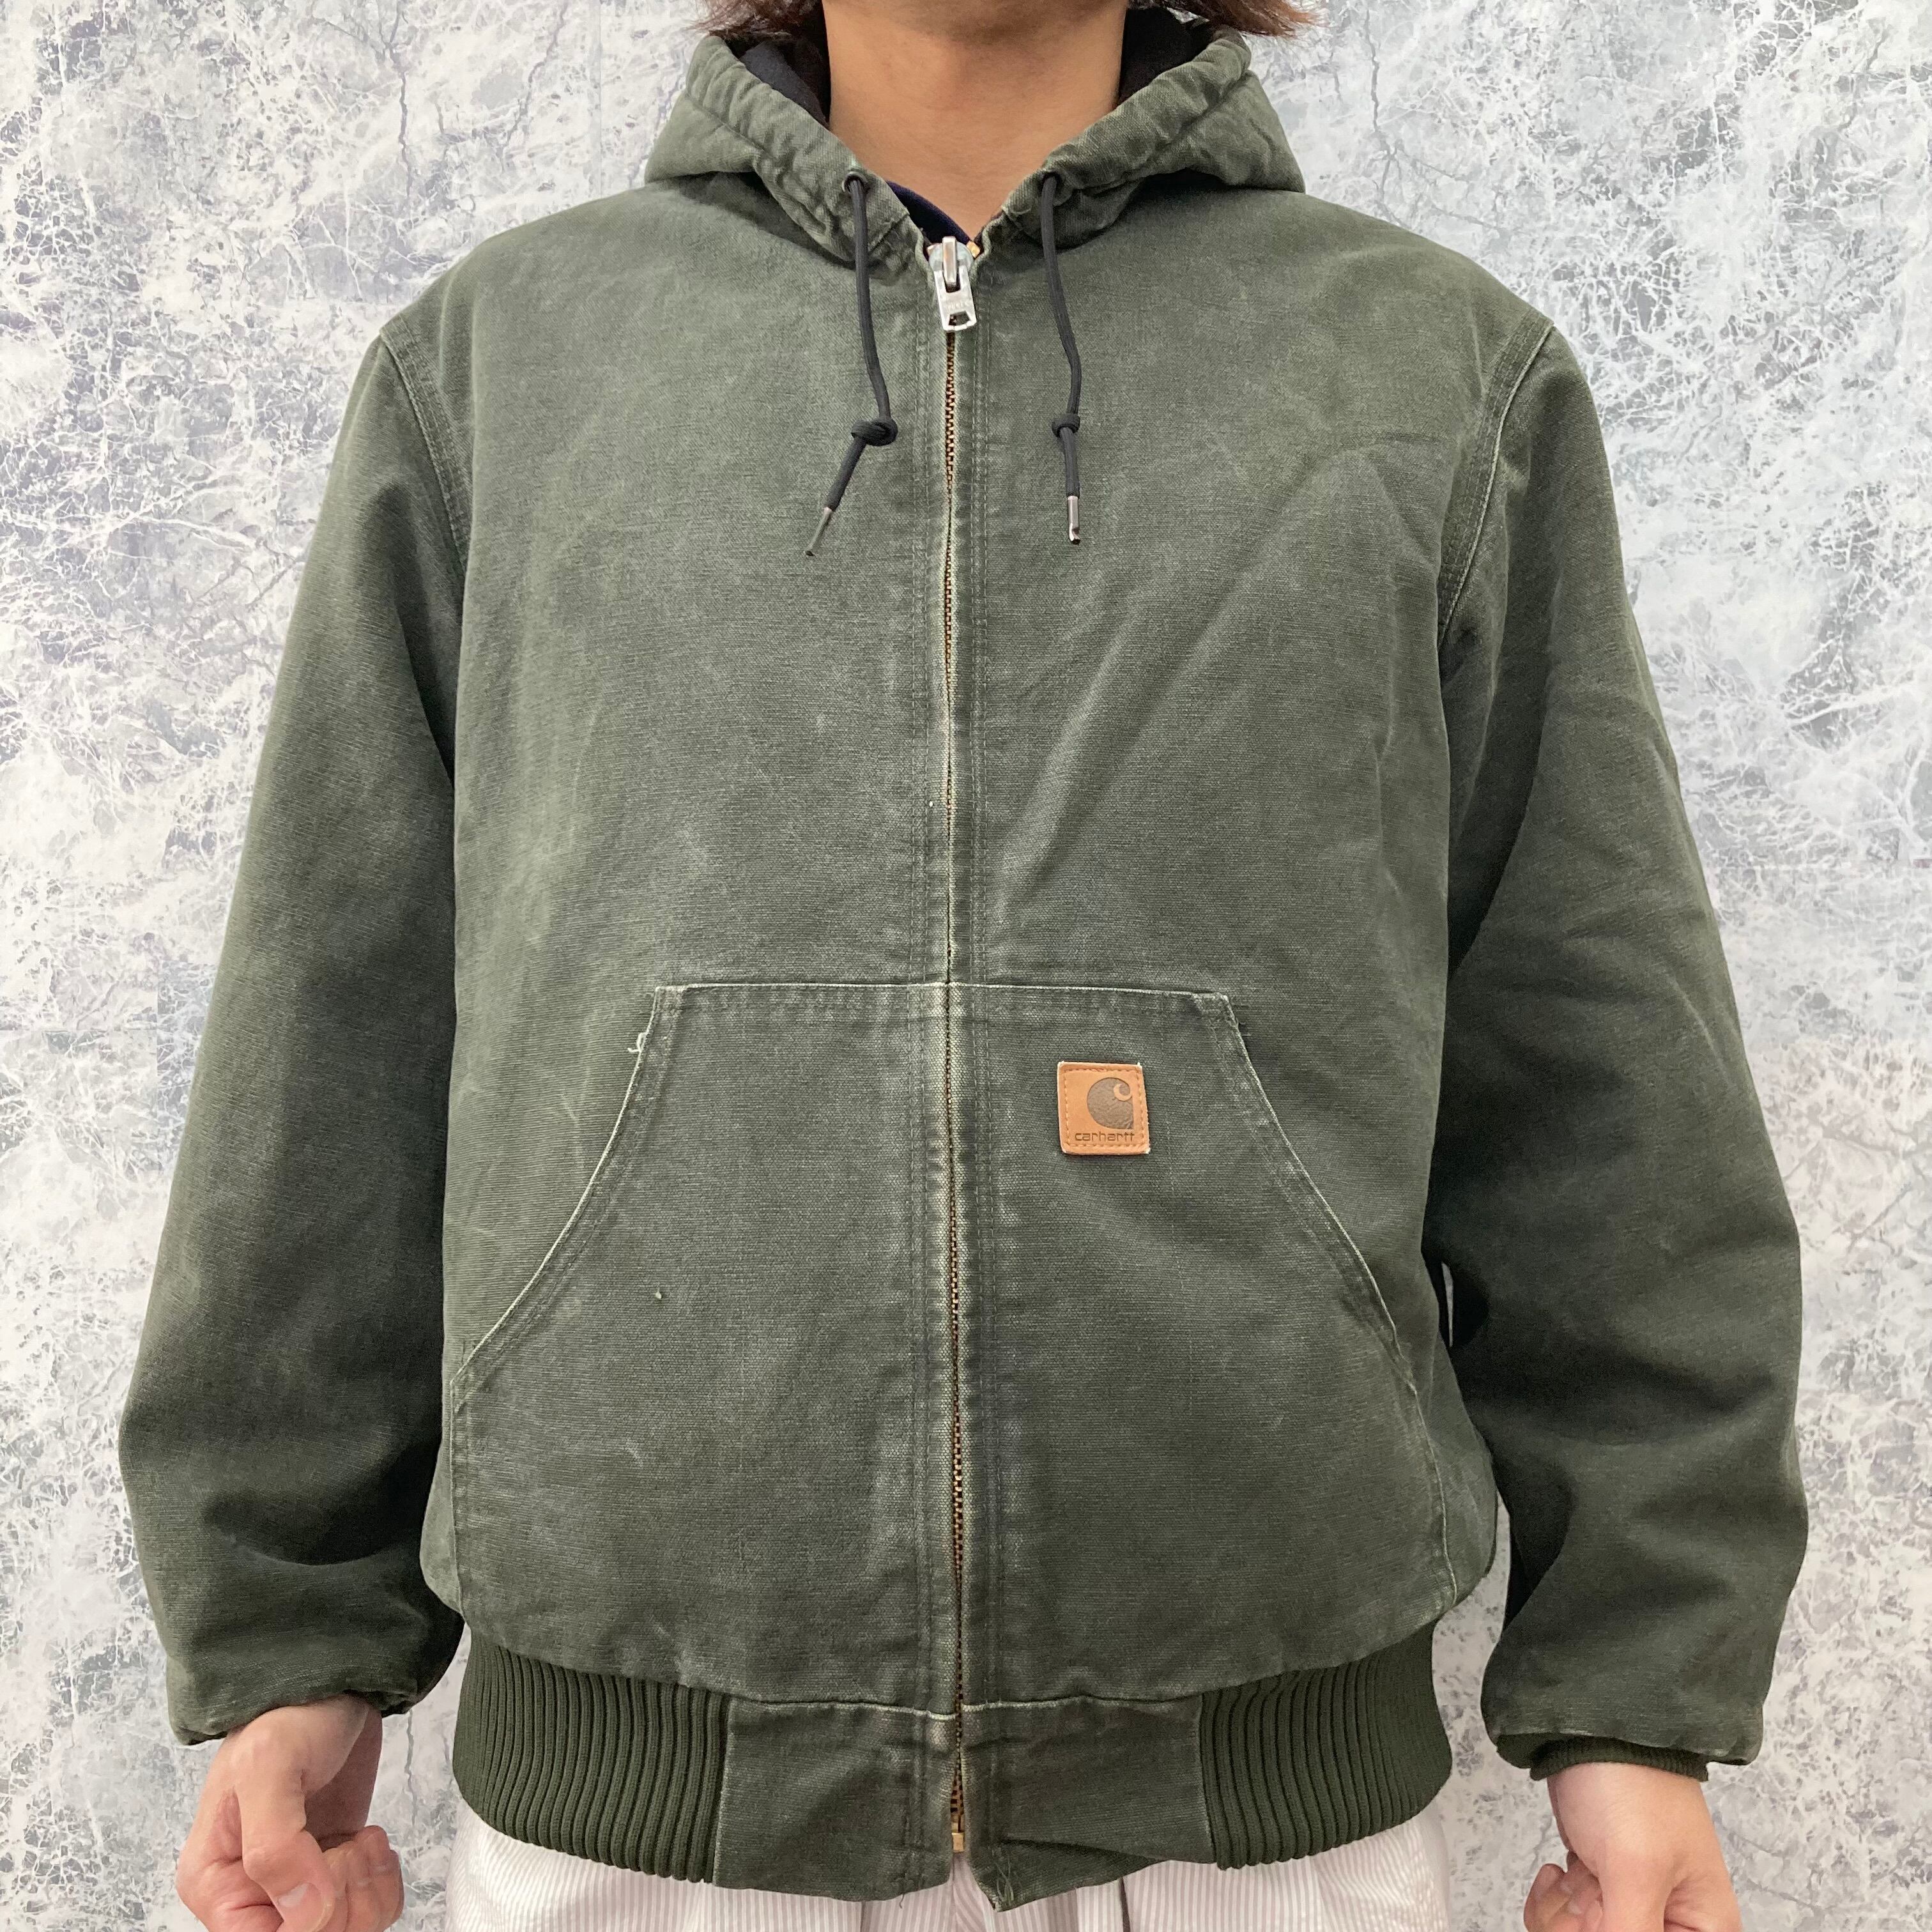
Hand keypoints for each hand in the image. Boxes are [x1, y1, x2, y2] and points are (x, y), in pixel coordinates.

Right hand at [175, 1692, 401, 1931]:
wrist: (331, 1684)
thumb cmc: (287, 1714)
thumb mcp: (269, 1766)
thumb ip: (276, 1845)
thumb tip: (303, 1912)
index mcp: (214, 1881)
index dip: (307, 1921)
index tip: (331, 1865)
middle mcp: (249, 1892)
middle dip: (344, 1904)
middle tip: (352, 1847)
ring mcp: (295, 1884)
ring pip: (344, 1930)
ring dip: (368, 1891)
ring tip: (364, 1840)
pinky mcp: (333, 1872)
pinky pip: (368, 1910)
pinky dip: (383, 1882)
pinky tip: (371, 1840)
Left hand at [1523, 1762, 1742, 1931]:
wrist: (1591, 1730)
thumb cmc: (1632, 1785)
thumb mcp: (1636, 1872)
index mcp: (1703, 1928)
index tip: (1605, 1913)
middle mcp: (1671, 1921)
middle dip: (1584, 1925)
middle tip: (1592, 1889)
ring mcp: (1631, 1904)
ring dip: (1564, 1913)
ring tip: (1576, 1874)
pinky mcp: (1599, 1888)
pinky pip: (1565, 1922)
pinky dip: (1552, 1901)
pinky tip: (1558, 1872)